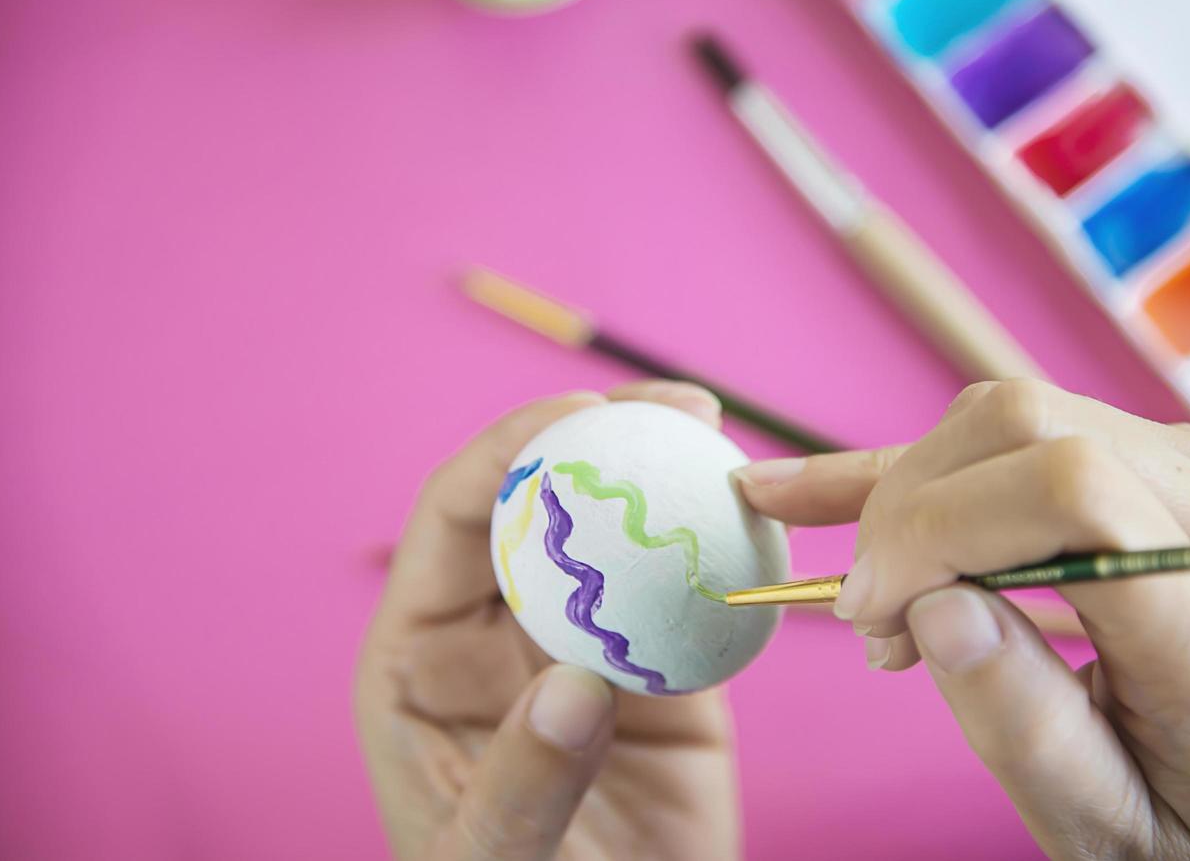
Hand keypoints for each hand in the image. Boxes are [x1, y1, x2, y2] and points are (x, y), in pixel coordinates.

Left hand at [355, 382, 739, 860]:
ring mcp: (586, 647)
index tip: (579, 420)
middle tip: (676, 406)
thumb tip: (576, 681)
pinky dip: (729, 549)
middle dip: (602, 436)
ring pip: (623, 537)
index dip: (508, 452)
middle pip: (546, 503)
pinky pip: (694, 595)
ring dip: (671, 477)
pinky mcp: (663, 675)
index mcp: (423, 658)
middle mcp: (501, 634)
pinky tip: (766, 519)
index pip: (454, 520)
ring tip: (725, 438)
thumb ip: (522, 783)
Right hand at [738, 379, 1189, 859]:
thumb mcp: (1117, 827)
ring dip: (914, 491)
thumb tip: (928, 609)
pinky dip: (923, 463)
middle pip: (1024, 428)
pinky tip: (814, 480)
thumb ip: (1024, 727)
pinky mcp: (1168, 448)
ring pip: (1009, 414)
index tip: (871, 613)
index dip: (937, 528)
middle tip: (868, 616)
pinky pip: (1026, 429)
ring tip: (881, 595)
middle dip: (908, 510)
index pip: (1067, 491)